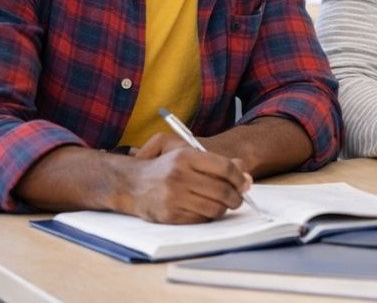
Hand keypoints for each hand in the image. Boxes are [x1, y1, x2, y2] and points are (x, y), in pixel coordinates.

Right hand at [114, 138, 252, 222]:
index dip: (240, 178)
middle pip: (223, 190)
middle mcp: (179, 176)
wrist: (131, 184)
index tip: (245, 184)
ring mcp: (173, 197)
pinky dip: (208, 216)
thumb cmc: (166, 168)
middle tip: (238, 199)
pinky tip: (206, 210)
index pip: (225, 168)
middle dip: (236, 197)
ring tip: (224, 205)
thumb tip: (246, 177)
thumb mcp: (188, 156)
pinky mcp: (169, 215)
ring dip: (224, 208)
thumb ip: (218, 162)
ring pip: (214, 208)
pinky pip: (200, 219)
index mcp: (186, 157)